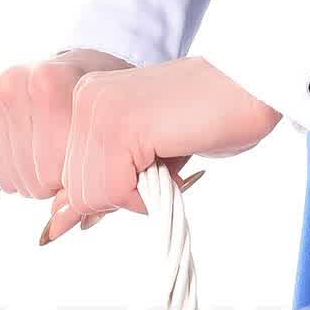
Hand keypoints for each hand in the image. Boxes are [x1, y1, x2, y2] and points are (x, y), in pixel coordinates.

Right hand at [0, 46, 125, 240]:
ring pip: (19, 181)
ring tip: (57, 154)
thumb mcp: (119, 131)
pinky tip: (35, 150)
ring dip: (41, 179)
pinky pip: (1, 174)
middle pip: (39, 178)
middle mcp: (17, 84)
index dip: (85, 181)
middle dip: (62, 181)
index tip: (97, 167)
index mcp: (52, 81)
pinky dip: (21, 172)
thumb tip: (52, 232)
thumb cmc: (109, 102)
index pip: (62, 172)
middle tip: (76, 160)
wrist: (87, 67)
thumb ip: (100, 179)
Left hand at [45, 55, 280, 231]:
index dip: (108, 191)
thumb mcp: (143, 152)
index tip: (142, 177)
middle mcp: (84, 98)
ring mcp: (99, 108)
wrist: (252, 85)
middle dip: (123, 193)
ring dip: (137, 194)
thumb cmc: (209, 119)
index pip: (66, 176)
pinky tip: (171, 162)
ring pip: (90, 193)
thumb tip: (57, 223)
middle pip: (74, 189)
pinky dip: (145, 194)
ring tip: (169, 160)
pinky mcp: (120, 123)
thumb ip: (103, 179)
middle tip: (164, 164)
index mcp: (86, 99)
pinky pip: (112, 189)